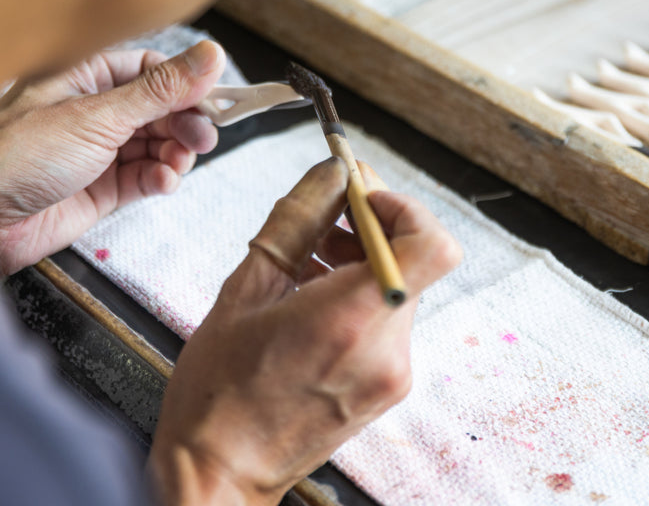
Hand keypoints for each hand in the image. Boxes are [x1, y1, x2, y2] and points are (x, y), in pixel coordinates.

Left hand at [0, 41, 225, 275]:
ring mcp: (98, 150)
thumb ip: (160, 90)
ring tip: (177, 162)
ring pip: (158, 143)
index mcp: (83, 77)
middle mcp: (92, 111)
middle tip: (203, 136)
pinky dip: (161, 177)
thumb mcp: (97, 116)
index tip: (212, 96)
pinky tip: (163, 180)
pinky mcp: (102, 188)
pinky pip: (146, 176)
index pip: (149, 70)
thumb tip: (209, 57)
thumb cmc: (14, 157)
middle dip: (184, 121)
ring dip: (176, 152)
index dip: (184, 82)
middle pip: (159, 107)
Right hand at [149, 158, 460, 505]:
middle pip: (411, 261)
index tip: (360, 196)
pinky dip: (359, 297)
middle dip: (372, 228)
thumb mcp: (245, 289)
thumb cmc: (219, 392)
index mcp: (350, 318)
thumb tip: (330, 174)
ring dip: (363, 261)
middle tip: (326, 214)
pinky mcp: (386, 388)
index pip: (429, 244)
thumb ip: (296, 221)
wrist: (220, 474)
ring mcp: (392, 374)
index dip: (402, 207)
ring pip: (399, 289)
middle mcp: (385, 348)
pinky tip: (311, 297)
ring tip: (306, 259)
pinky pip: (387, 322)